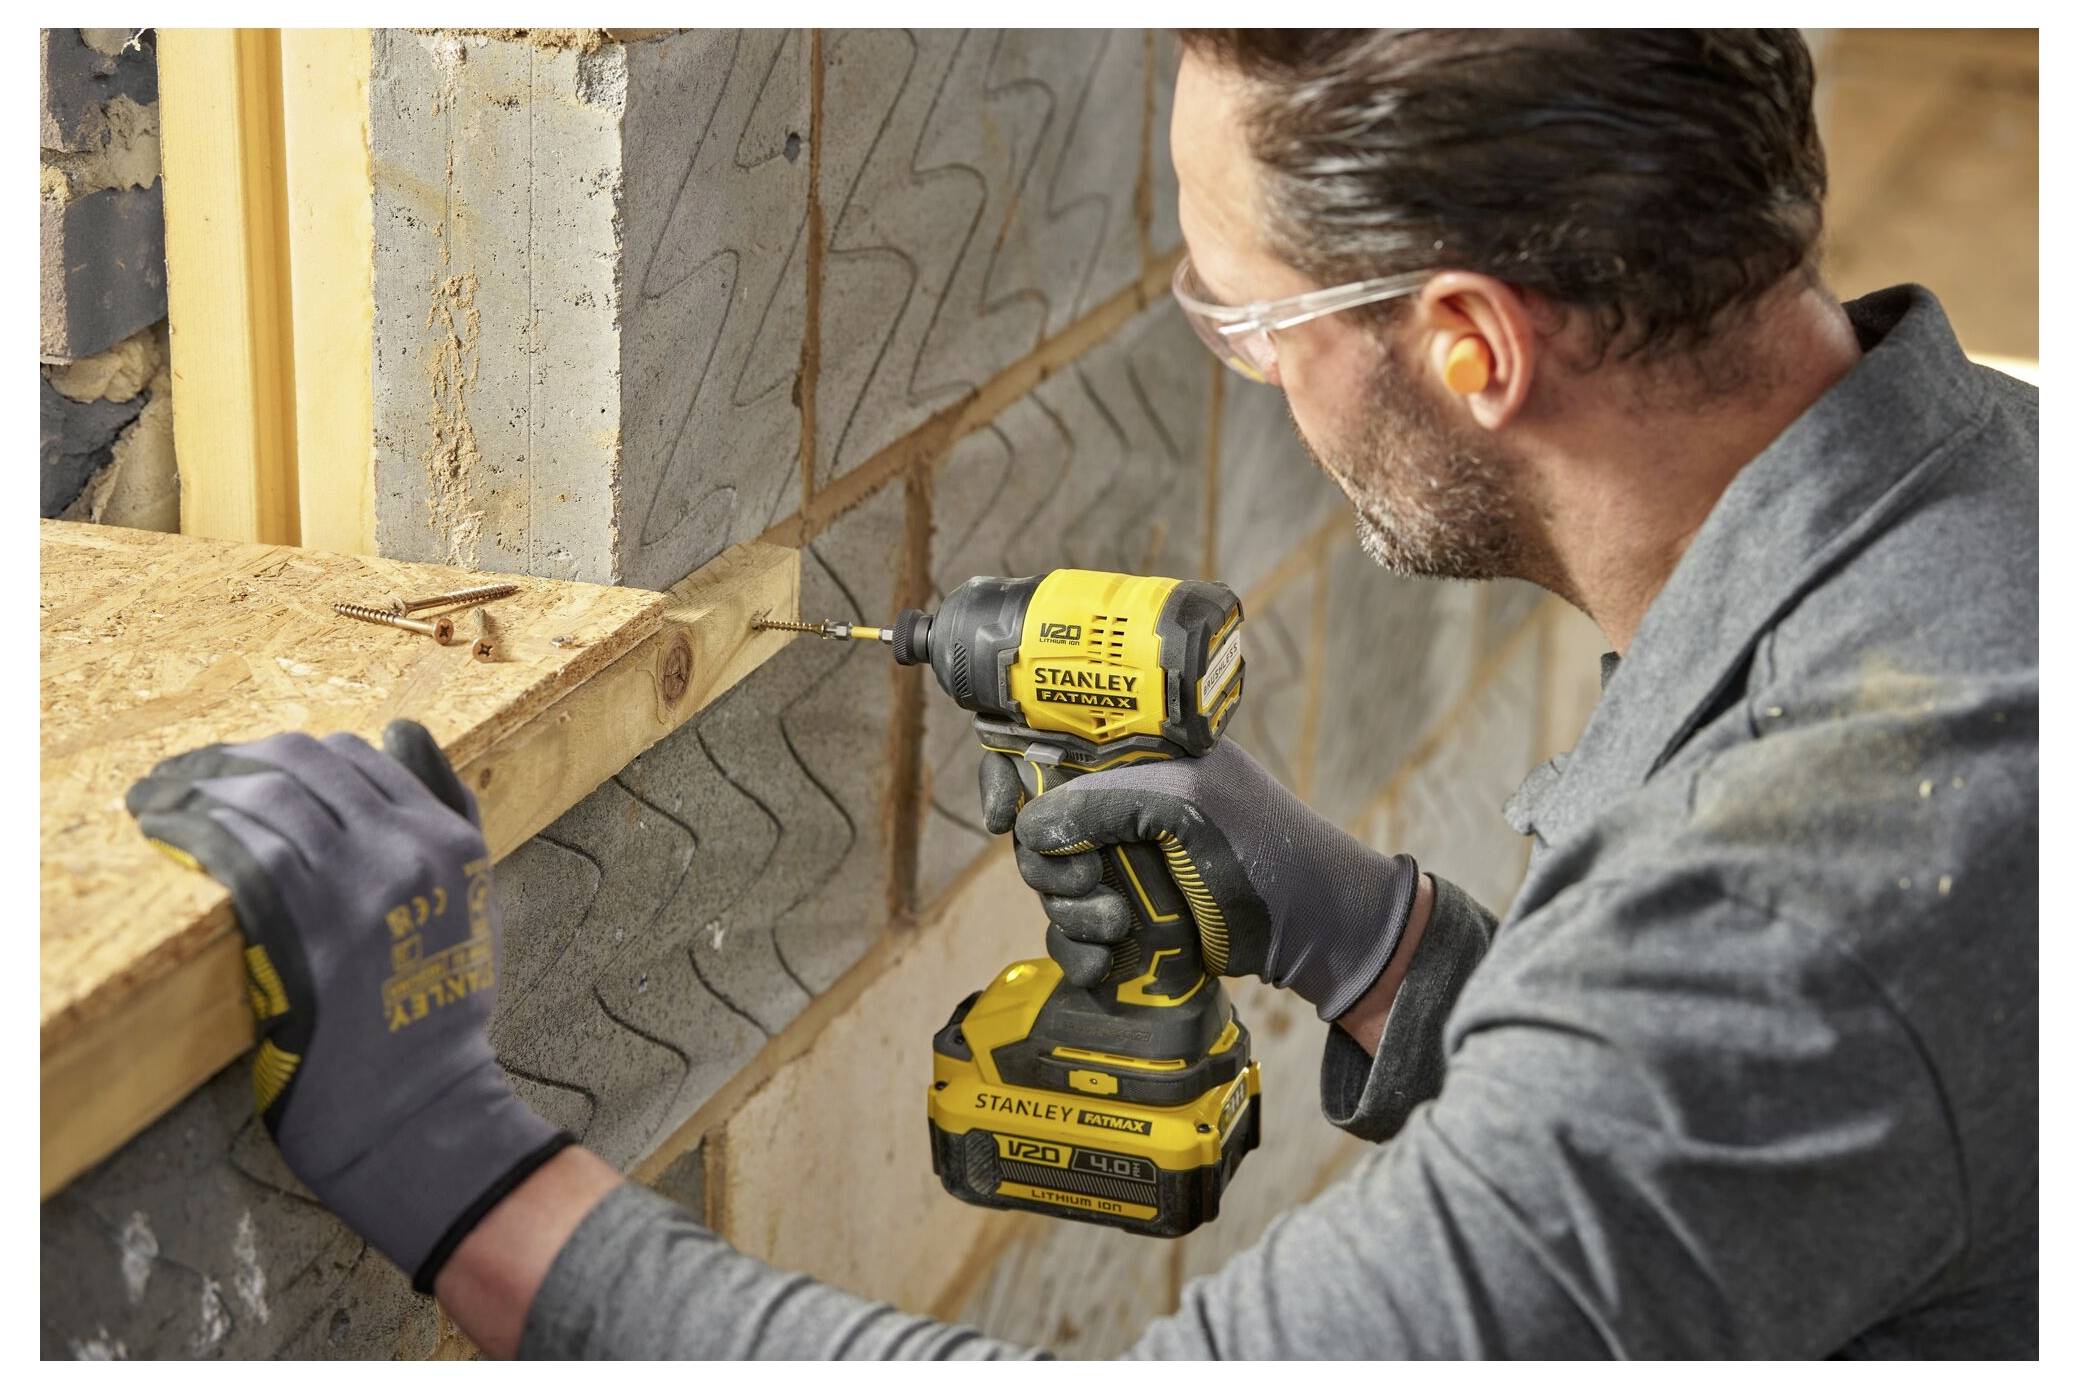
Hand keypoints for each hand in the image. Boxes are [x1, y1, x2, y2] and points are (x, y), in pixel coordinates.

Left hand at [126, 721, 569, 1292]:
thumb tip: (405, 733)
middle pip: (306, 763)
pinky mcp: (300, 926)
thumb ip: (450, 817)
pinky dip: (188, 825)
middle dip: (238, 759)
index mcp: (452, 840)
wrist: (418, 1108)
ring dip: (199, 784)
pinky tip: (161, 826)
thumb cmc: (437, 1015)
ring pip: (266, 795)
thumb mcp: (474, 900)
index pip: (361, 755)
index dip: (294, 753)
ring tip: (160, 795)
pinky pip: (234, 846)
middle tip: (189, 774)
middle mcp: (408, 849)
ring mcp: (355, 885)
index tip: (249, 766)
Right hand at [978, 740, 1420, 1019]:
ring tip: (1118, 924)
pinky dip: (1079, 951)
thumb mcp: (1186, 805)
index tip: (1003, 818)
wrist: (1314, 931)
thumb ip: (1104, 802)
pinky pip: (1072, 934)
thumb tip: (1028, 829)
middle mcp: (1124, 807)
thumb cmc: (1265, 848)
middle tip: (1095, 881)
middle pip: (1039, 830)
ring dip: (1070, 913)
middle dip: (1053, 865)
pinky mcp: (1130, 920)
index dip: (1012, 778)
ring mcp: (1126, 865)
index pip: (1048, 749)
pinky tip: (1103, 962)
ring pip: (1052, 888)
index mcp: (1137, 758)